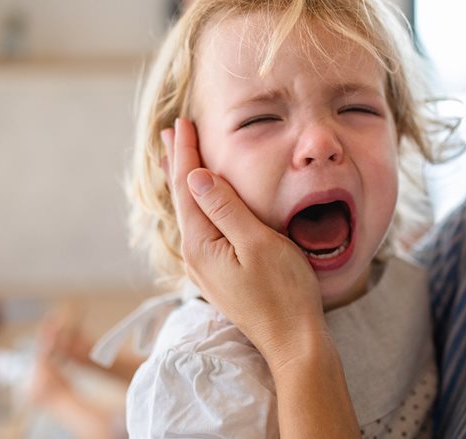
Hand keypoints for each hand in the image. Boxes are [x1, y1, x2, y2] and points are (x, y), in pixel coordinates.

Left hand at [163, 118, 329, 367]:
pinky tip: (201, 203)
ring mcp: (207, 268)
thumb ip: (226, 208)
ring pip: (191, 214)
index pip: (188, 187)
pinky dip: (199, 204)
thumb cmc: (284, 292)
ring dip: (187, 182)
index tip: (182, 123)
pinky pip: (202, 228)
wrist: (294, 341)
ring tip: (177, 159)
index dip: (185, 153)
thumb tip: (196, 176)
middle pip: (183, 199)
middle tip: (171, 131)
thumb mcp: (258, 243)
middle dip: (178, 163)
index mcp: (202, 244)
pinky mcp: (220, 274)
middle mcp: (196, 256)